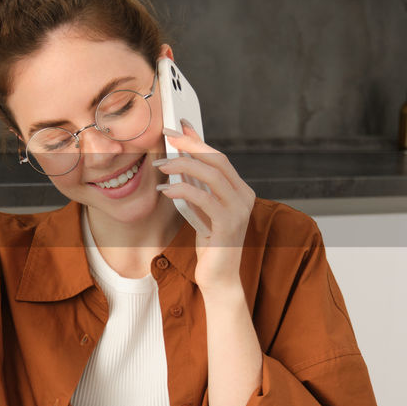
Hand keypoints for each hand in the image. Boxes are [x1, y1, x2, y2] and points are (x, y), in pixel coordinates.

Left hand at [152, 120, 255, 292]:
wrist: (219, 278)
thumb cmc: (209, 243)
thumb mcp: (202, 208)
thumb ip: (196, 185)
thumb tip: (181, 157)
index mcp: (240, 190)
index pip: (219, 157)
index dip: (197, 140)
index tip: (176, 127)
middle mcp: (244, 197)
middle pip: (217, 160)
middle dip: (189, 145)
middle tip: (165, 138)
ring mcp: (239, 210)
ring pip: (211, 175)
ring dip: (182, 166)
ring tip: (161, 166)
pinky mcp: (228, 225)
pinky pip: (204, 198)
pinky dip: (183, 190)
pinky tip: (166, 191)